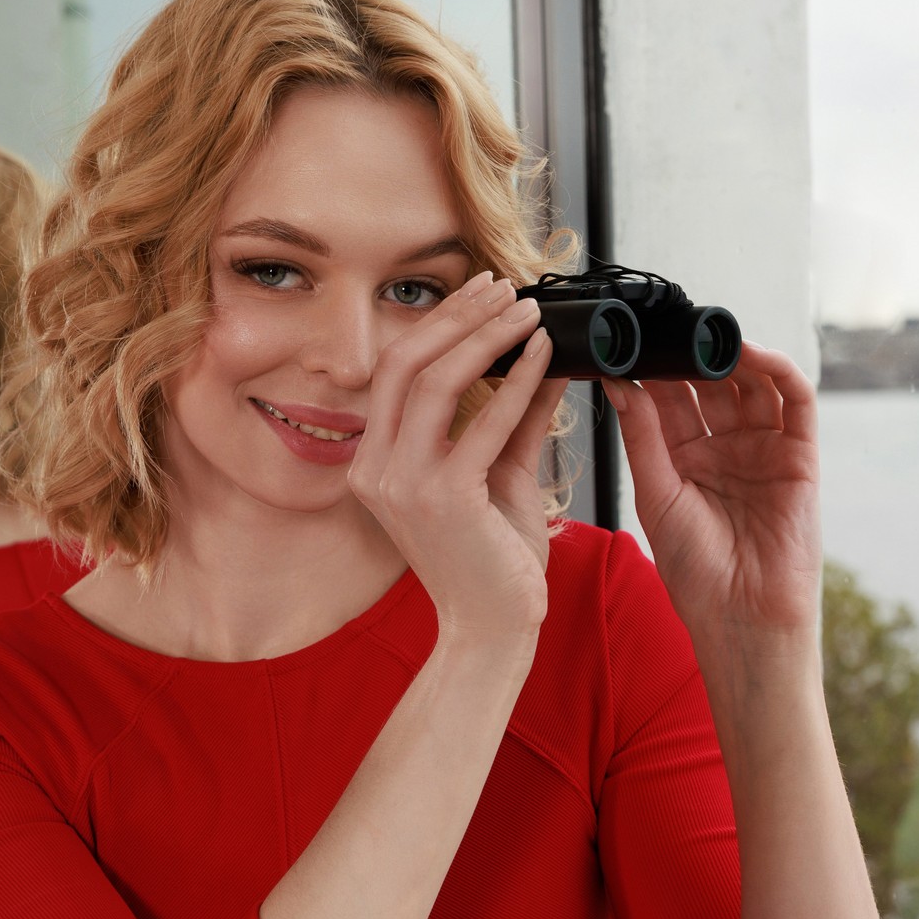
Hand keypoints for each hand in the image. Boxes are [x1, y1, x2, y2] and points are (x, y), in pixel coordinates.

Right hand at [347, 274, 571, 642]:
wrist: (493, 630)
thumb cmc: (492, 561)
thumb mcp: (497, 476)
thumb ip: (511, 420)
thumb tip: (538, 360)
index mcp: (374, 463)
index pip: (396, 372)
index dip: (436, 325)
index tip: (479, 294)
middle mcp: (375, 470)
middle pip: (403, 364)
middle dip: (456, 317)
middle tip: (502, 287)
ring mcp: (403, 483)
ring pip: (435, 382)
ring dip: (486, 337)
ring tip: (528, 311)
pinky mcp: (444, 498)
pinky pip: (483, 421)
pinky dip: (517, 382)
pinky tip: (544, 357)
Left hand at [602, 340, 820, 642]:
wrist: (743, 619)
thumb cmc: (696, 573)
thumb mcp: (656, 495)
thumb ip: (642, 436)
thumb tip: (619, 384)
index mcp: (682, 461)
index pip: (669, 399)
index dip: (654, 368)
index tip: (631, 338)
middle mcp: (723, 450)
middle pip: (710, 386)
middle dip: (693, 355)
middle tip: (672, 326)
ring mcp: (762, 451)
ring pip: (752, 386)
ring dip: (733, 357)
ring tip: (709, 336)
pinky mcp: (799, 458)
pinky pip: (795, 404)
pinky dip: (779, 373)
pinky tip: (752, 356)